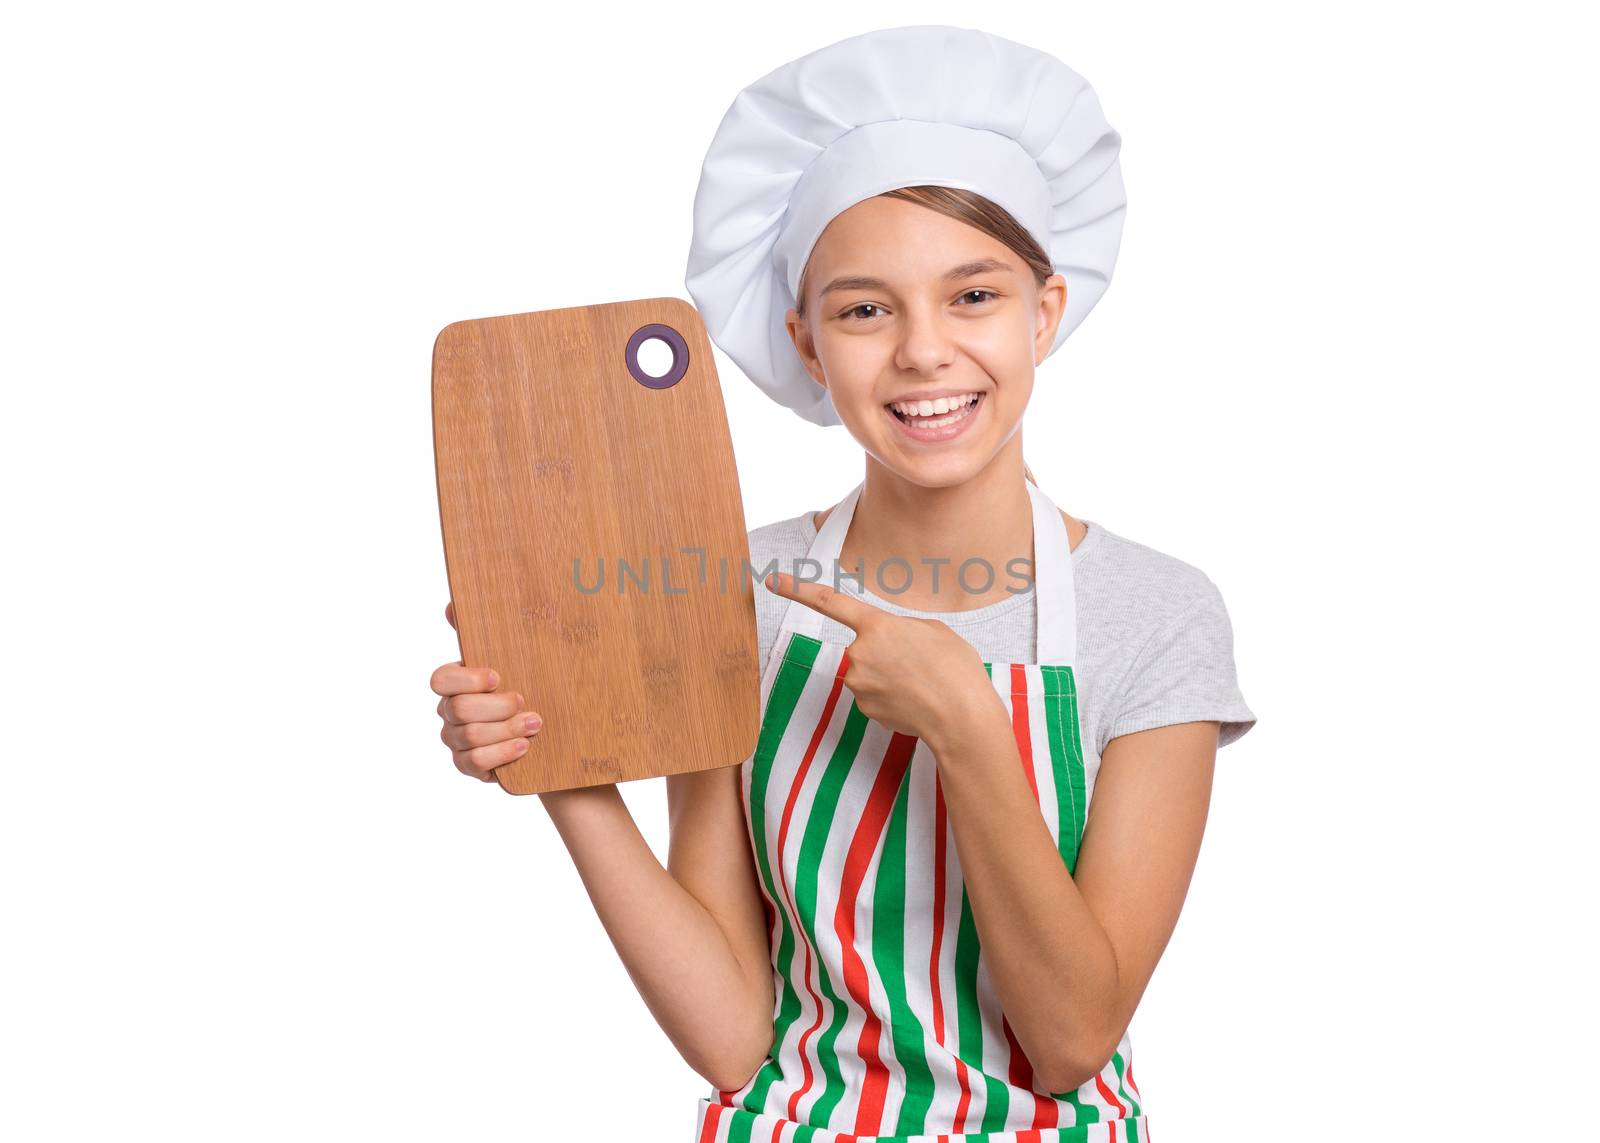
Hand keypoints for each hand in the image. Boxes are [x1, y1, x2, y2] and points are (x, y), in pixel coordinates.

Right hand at [431, 600, 543, 781]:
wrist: (547, 729)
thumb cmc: (526, 686)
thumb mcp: (513, 658)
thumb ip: (484, 634)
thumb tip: (453, 604)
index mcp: (455, 682)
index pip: (440, 679)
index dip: (467, 679)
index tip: (497, 676)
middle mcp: (449, 711)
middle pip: (460, 709)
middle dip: (498, 707)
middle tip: (525, 702)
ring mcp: (456, 740)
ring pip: (470, 736)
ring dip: (507, 729)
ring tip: (535, 724)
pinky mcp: (468, 765)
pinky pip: (475, 762)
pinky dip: (502, 754)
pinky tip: (525, 747)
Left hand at [762, 572, 999, 749]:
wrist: (961, 717)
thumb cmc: (955, 669)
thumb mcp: (933, 630)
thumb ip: (902, 628)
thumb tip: (890, 643)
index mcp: (876, 626)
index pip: (829, 602)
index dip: (797, 589)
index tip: (774, 580)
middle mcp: (859, 654)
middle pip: (865, 646)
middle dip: (887, 651)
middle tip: (920, 661)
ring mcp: (859, 684)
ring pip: (870, 672)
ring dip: (891, 675)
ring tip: (922, 682)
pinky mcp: (865, 709)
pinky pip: (874, 695)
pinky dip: (893, 697)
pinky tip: (915, 699)